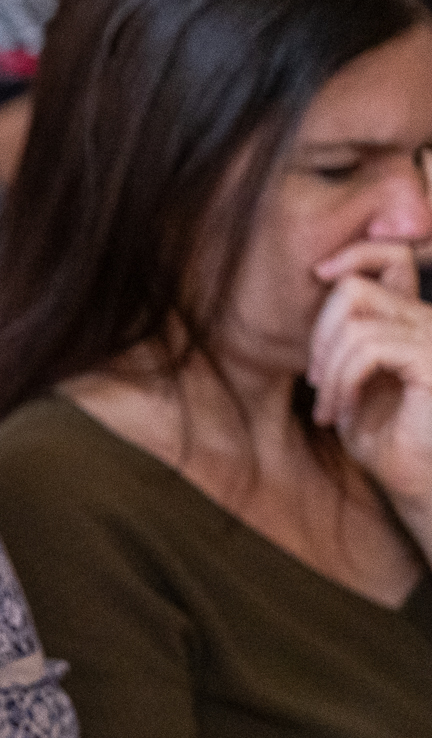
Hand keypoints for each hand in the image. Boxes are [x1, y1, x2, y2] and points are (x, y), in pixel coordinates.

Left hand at [311, 239, 431, 538]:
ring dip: (328, 370)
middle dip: (319, 335)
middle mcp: (430, 320)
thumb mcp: (353, 385)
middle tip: (317, 383)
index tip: (316, 274)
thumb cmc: (386, 440)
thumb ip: (343, 343)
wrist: (418, 483)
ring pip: (356, 323)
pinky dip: (342, 381)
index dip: (354, 254)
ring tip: (327, 408)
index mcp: (413, 320)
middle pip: (355, 288)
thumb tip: (321, 291)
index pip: (391, 257)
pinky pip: (369, 349)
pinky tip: (339, 412)